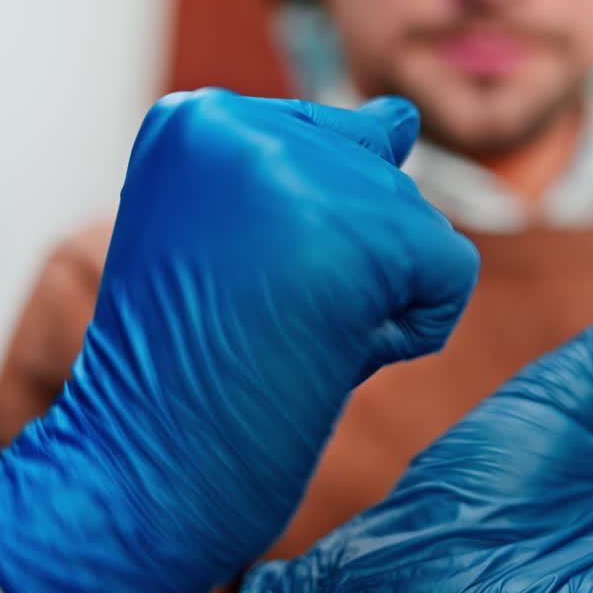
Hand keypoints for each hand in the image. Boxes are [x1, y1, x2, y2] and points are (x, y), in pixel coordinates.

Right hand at [0, 90, 479, 592]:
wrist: (139, 474)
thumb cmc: (186, 371)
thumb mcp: (242, 238)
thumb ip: (316, 167)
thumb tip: (404, 117)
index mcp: (197, 119)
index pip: (324, 141)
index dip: (306, 235)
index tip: (237, 283)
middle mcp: (244, 123)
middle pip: (377, 178)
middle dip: (345, 262)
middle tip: (259, 319)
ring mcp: (304, 172)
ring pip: (417, 225)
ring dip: (373, 300)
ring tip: (285, 340)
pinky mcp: (363, 232)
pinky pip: (452, 270)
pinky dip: (414, 331)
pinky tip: (333, 356)